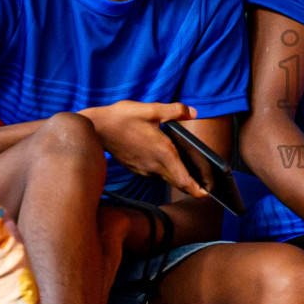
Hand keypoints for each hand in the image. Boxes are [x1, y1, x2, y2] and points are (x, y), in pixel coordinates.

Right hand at [81, 101, 206, 196]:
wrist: (95, 128)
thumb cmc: (122, 118)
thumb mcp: (151, 109)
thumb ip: (175, 110)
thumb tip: (193, 112)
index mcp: (163, 152)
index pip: (183, 180)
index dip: (197, 189)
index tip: (207, 193)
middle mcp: (154, 165)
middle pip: (177, 182)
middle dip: (191, 186)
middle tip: (205, 186)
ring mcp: (143, 169)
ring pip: (166, 177)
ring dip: (177, 176)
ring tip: (190, 171)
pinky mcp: (135, 168)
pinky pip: (154, 172)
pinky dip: (164, 170)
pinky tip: (166, 159)